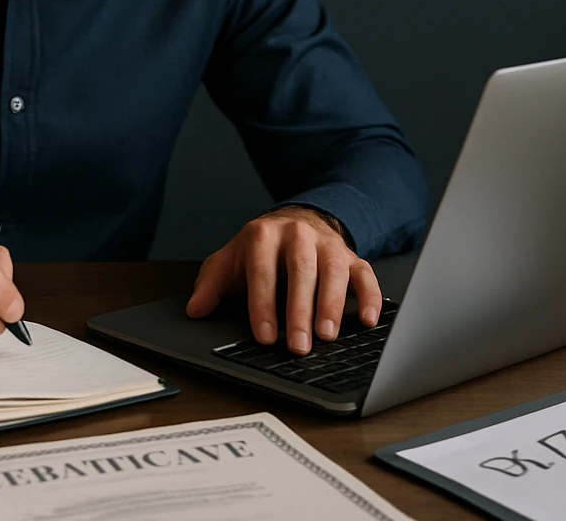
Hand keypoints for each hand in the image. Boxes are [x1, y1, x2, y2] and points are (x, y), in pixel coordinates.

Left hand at [184, 206, 381, 354]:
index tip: (264, 336)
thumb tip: (195, 309)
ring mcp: (328, 245)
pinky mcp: (352, 256)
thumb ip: (211, 284)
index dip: (263, 305)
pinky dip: (370, 297)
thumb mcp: (229, 261)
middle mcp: (298, 235)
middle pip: (301, 272)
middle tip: (298, 345)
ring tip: (328, 336)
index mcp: (264, 235)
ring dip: (333, 305)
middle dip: (300, 311)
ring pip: (334, 272)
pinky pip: (365, 274)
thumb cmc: (259, 250)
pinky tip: (368, 320)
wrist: (294, 221)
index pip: (262, 271)